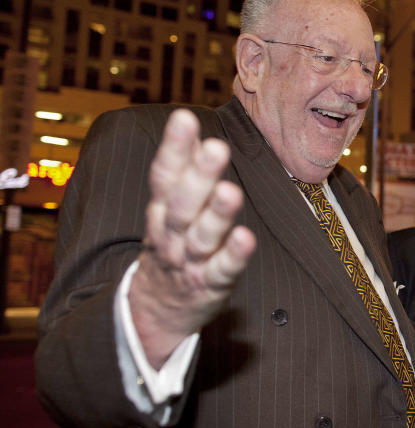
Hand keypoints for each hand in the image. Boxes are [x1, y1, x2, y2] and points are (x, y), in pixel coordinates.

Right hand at [130, 109, 255, 367]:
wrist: (157, 309)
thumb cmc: (173, 246)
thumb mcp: (169, 207)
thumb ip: (181, 168)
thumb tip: (190, 123)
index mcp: (162, 210)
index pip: (164, 175)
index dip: (174, 147)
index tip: (184, 118)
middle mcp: (172, 234)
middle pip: (182, 204)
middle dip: (198, 176)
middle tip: (216, 148)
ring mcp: (189, 261)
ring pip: (200, 237)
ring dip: (217, 215)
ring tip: (231, 191)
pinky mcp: (209, 285)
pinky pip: (221, 270)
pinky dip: (233, 256)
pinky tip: (246, 238)